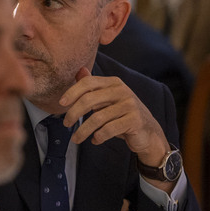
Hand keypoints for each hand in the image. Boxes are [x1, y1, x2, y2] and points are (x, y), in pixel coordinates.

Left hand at [60, 67, 171, 186]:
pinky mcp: (134, 120)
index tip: (61, 103)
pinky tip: (95, 140)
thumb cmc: (123, 115)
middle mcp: (122, 91)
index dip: (72, 92)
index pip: (88, 83)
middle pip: (89, 100)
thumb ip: (93, 86)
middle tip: (66, 124)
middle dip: (73, 113)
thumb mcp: (108, 99)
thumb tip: (79, 70)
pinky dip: (98, 137)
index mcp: (114, 83)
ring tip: (76, 138)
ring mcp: (130, 105)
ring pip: (98, 118)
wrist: (147, 132)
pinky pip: (109, 129)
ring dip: (83, 130)